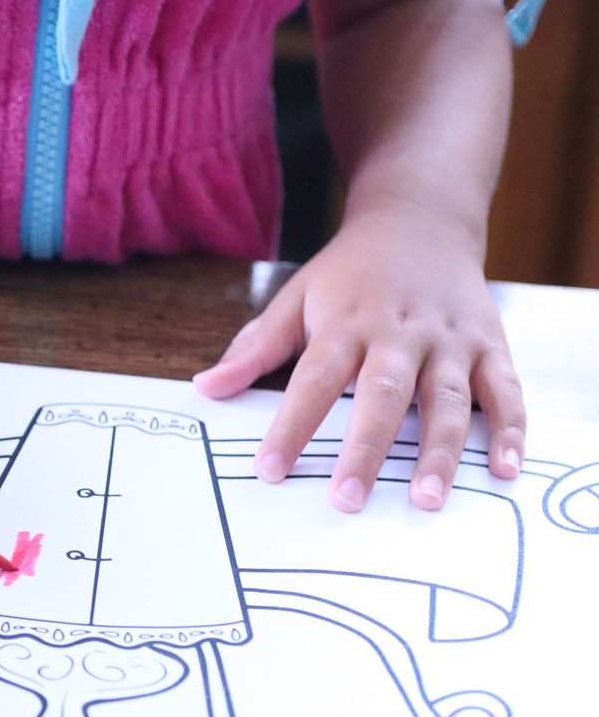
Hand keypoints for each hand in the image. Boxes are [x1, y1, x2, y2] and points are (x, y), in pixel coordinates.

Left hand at [193, 207, 524, 511]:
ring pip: (448, 398)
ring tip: (427, 499)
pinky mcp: (490, 344)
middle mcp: (400, 333)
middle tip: (348, 500)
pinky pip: (505, 390)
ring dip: (440, 450)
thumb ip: (255, 348)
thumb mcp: (297, 297)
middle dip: (366, 449)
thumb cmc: (351, 271)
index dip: (292, 426)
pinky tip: (503, 469)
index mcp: (346, 324)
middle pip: (383, 394)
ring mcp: (450, 340)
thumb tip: (206, 387)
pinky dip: (509, 430)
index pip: (313, 381)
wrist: (421, 217)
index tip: (270, 470)